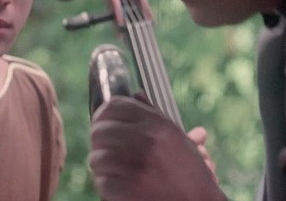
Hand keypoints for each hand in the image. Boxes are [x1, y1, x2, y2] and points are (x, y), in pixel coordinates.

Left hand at [89, 95, 225, 200]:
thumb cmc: (189, 174)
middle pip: (100, 131)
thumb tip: (135, 95)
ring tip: (114, 170)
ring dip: (102, 166)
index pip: (114, 106)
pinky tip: (119, 186)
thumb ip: (153, 115)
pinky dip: (106, 186)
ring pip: (97, 157)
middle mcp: (147, 141)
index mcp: (158, 125)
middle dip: (99, 142)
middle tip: (105, 149)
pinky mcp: (128, 189)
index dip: (104, 114)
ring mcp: (137, 165)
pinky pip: (101, 181)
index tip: (103, 123)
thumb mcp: (176, 138)